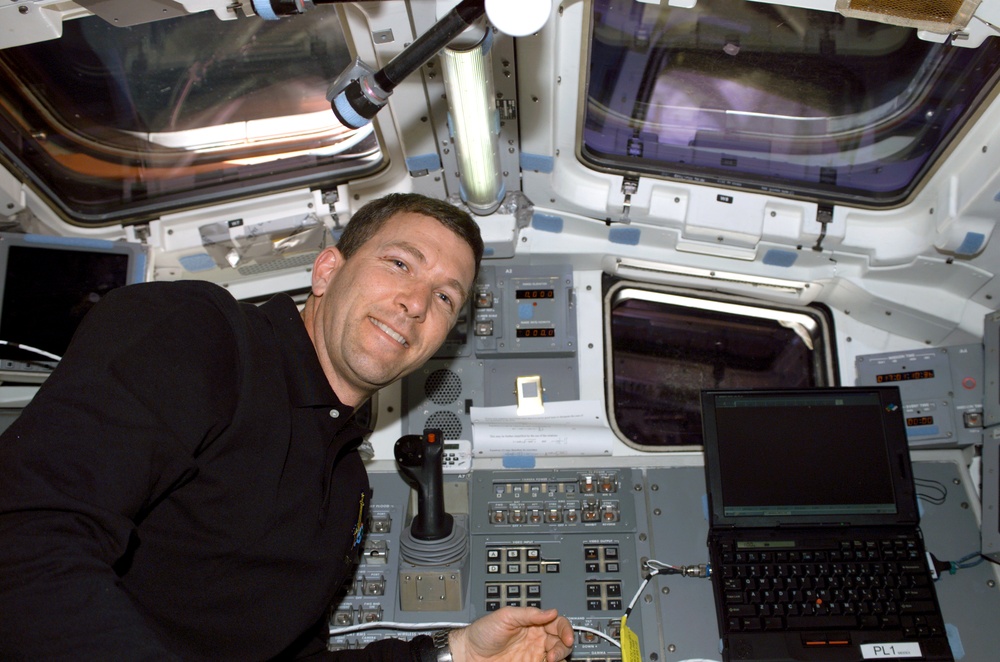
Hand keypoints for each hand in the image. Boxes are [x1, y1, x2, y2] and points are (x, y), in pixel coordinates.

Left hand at [449, 606, 573, 661]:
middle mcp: (536, 639)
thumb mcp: (505, 616)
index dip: (565, 629)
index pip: (557, 623)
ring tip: (550, 660)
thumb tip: (551, 611)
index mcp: (533, 623)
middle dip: (563, 646)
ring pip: (557, 656)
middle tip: (554, 654)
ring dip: (559, 657)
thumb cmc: (482, 632)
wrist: (469, 654)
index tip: (567, 637)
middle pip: (561, 641)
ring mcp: (533, 655)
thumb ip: (529, 613)